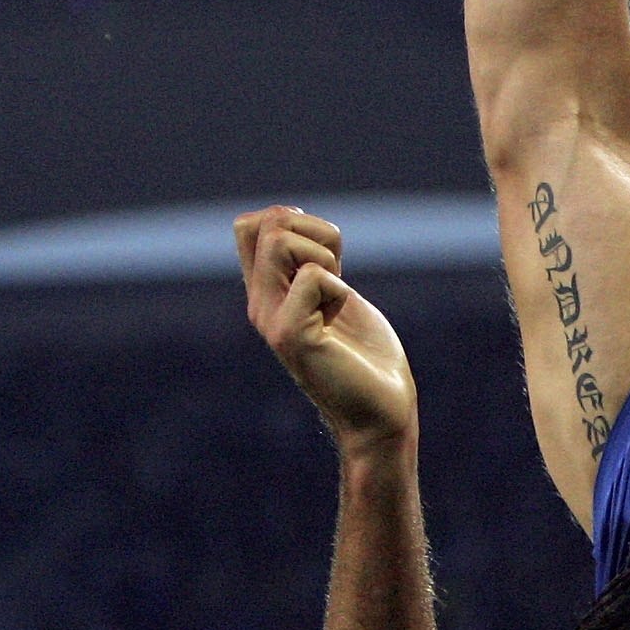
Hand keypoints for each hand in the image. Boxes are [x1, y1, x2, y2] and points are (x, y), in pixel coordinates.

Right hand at [237, 207, 413, 447]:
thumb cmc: (366, 356)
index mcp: (267, 293)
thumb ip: (311, 263)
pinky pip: (313, 277)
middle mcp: (261, 304)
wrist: (381, 410)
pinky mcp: (291, 335)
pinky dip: (339, 290)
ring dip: (324, 257)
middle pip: (266, 223)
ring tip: (335, 297)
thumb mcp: (335, 295)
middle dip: (314, 232)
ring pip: (279, 240)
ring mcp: (272, 319)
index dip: (292, 221)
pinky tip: (340, 321)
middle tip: (335, 276)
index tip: (324, 258)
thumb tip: (290, 218)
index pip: (248, 227)